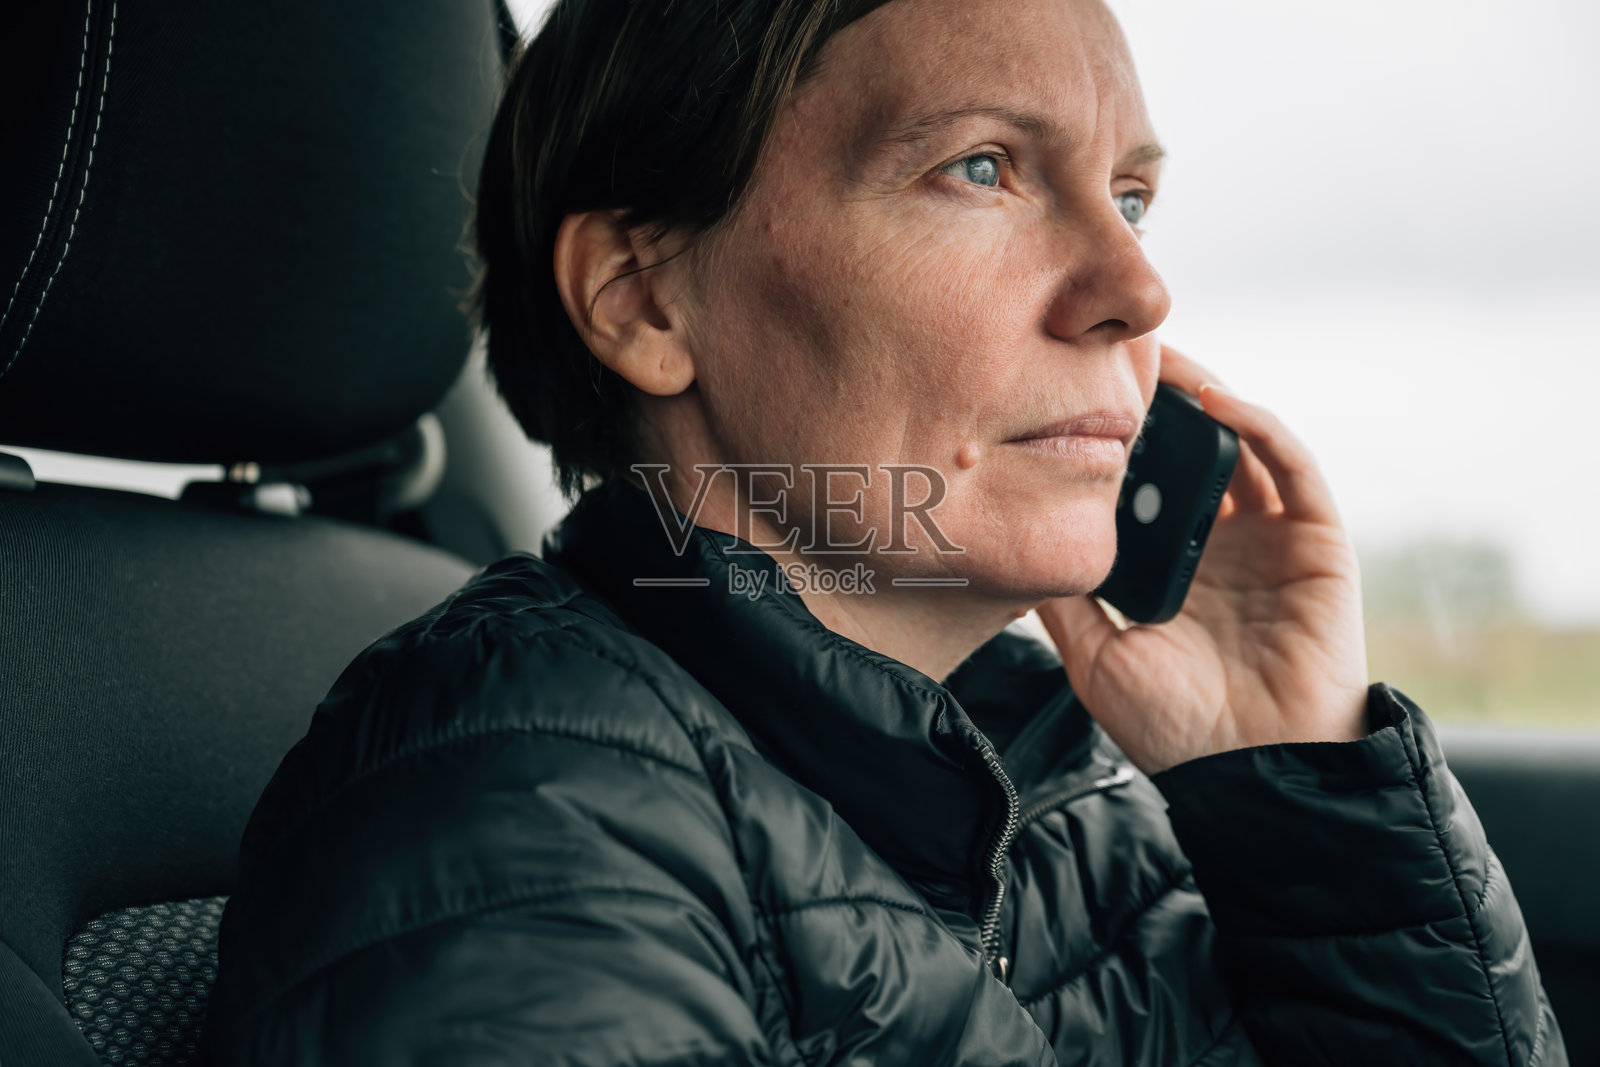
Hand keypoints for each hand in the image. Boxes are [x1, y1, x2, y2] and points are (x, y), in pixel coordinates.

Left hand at [1036, 346, 1369, 775]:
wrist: (1252, 774)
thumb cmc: (1175, 730)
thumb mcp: (1093, 657)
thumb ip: (1060, 601)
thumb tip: (1008, 549)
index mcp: (1171, 567)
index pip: (1144, 486)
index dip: (1115, 441)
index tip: (1068, 396)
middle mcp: (1221, 544)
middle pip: (1188, 452)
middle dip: (1154, 405)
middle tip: (1109, 355)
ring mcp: (1271, 538)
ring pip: (1238, 443)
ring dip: (1201, 395)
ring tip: (1155, 356)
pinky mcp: (1317, 540)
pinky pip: (1292, 466)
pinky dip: (1256, 424)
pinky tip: (1213, 399)